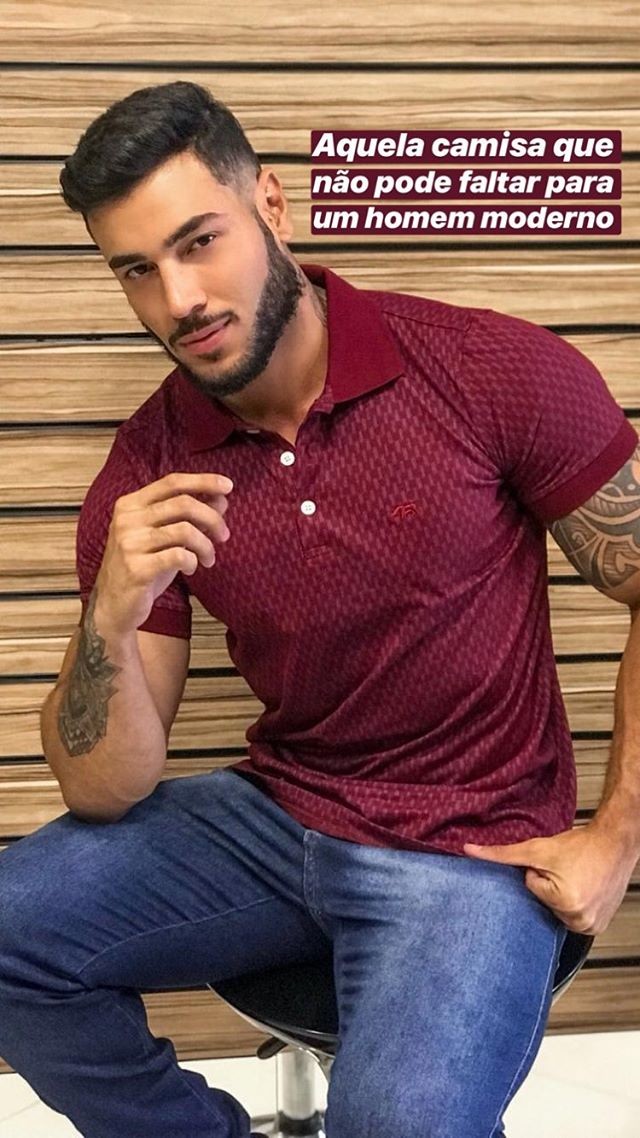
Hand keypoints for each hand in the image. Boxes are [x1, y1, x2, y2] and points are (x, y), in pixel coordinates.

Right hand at [94, 471, 233, 636]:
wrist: (113, 605)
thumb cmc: (143, 566)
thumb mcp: (165, 537)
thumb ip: (189, 516)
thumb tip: (221, 498)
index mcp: (131, 504)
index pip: (172, 482)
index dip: (203, 480)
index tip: (228, 486)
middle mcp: (127, 519)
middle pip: (184, 503)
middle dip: (213, 518)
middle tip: (224, 536)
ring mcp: (129, 543)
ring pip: (185, 530)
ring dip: (206, 545)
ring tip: (208, 559)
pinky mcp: (137, 568)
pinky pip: (179, 556)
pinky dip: (193, 561)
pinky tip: (190, 569)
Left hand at [463, 821, 636, 933]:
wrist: (614, 842)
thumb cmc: (582, 845)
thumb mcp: (537, 848)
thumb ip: (502, 854)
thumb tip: (469, 851)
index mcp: (565, 904)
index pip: (531, 888)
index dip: (540, 872)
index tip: (557, 865)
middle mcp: (580, 920)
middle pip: (543, 903)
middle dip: (550, 885)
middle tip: (568, 871)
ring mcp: (591, 926)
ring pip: (557, 910)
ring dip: (562, 895)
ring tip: (577, 878)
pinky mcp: (598, 926)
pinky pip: (573, 918)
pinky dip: (575, 905)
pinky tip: (584, 889)